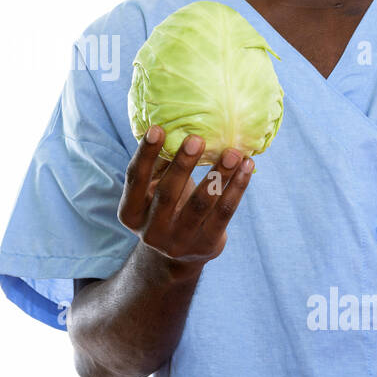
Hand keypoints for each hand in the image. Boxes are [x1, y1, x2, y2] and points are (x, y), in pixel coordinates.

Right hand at [117, 125, 253, 267]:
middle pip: (167, 193)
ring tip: (233, 153)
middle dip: (183, 164)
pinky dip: (237, 188)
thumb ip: (159, 165)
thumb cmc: (166, 206)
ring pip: (201, 204)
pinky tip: (246, 168)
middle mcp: (150, 231)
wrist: (180, 253)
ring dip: (219, 175)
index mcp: (130, 213)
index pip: (134, 180)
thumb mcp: (154, 190)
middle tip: (197, 138)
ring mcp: (179, 242)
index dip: (145, 154)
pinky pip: (224, 213)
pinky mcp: (206, 246)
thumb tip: (174, 124)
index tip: (157, 129)